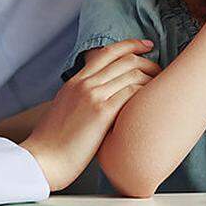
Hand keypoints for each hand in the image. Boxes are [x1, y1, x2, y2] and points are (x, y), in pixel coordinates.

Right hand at [20, 39, 160, 189]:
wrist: (43, 160)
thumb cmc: (54, 144)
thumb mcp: (64, 111)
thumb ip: (80, 99)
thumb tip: (98, 102)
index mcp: (75, 82)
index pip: (106, 53)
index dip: (129, 45)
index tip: (146, 45)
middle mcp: (84, 84)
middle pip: (123, 60)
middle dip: (147, 60)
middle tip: (160, 68)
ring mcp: (92, 96)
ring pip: (130, 73)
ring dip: (152, 76)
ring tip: (162, 84)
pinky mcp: (101, 112)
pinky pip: (131, 91)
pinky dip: (146, 91)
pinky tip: (154, 99)